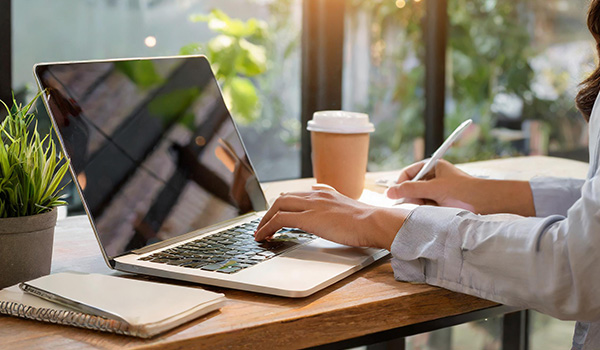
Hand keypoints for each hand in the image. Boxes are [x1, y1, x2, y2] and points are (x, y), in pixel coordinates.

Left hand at [254, 190, 409, 249]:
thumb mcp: (349, 210)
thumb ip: (338, 208)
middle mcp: (316, 195)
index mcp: (325, 193)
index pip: (297, 194)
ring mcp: (311, 205)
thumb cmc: (367, 222)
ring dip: (265, 220)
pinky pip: (279, 220)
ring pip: (278, 206)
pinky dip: (268, 227)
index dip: (284, 204)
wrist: (374, 222)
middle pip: (283, 198)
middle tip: (264, 225)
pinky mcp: (308, 218)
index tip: (277, 214)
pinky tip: (263, 237)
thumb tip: (331, 211)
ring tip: (260, 233)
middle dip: (270, 212)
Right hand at [387, 159, 534, 215]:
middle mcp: (435, 176)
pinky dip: (428, 209)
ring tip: (429, 208)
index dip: (400, 183)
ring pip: (420, 197)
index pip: (409, 172)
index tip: (395, 195)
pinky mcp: (444, 201)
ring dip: (421, 203)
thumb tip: (388, 192)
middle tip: (415, 203)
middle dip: (412, 195)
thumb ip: (410, 189)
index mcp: (433, 166)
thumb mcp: (434, 189)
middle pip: (413, 185)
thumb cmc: (464, 191)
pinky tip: (434, 212)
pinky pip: (428, 205)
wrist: (488, 202)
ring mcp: (439, 189)